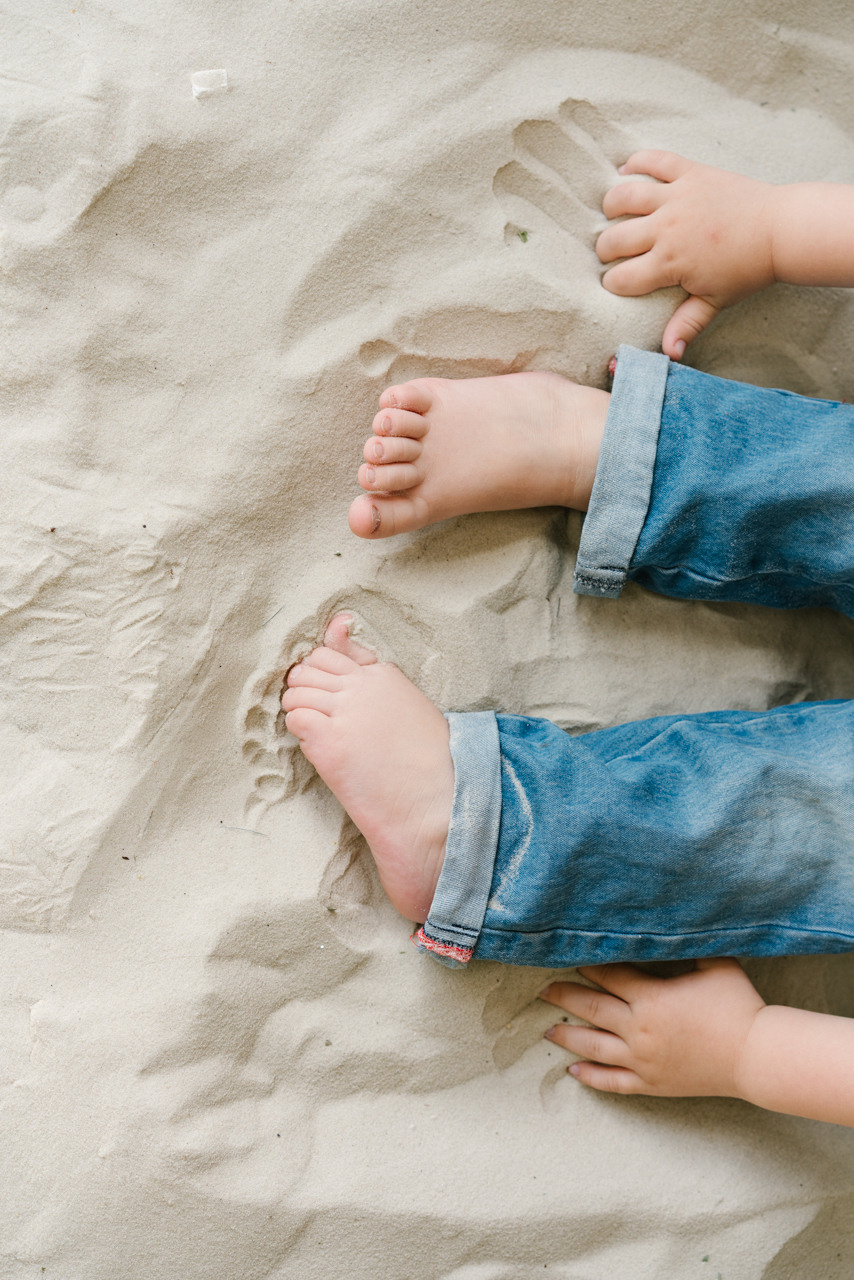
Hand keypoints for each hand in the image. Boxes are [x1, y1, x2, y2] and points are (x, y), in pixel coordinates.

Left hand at [541, 958, 764, 1098]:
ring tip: (548, 1029)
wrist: (756, 1057)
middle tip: (541, 990)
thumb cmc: (738, 1005)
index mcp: (651, 997)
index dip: (588, 965)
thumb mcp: (715, 964)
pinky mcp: (651, 1084)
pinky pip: (613, 1082)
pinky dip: (590, 1078)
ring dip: (568, 1036)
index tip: (569, 957)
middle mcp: (639, 1029)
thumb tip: (670, 923)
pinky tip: (573, 1072)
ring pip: (593, 1047)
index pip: (609, 976)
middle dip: (563, 997)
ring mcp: (642, 1060)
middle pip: (591, 1009)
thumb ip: (687, 946)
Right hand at [597, 151, 777, 358]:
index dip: (613, 284)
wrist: (779, 230)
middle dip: (606, 250)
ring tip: (613, 213)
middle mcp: (666, 229)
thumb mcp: (714, 301)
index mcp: (669, 263)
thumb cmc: (747, 269)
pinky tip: (626, 169)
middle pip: (613, 239)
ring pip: (623, 196)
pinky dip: (636, 162)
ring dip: (611, 206)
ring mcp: (676, 198)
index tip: (618, 283)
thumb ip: (687, 324)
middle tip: (613, 252)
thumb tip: (668, 353)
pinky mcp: (690, 173)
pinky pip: (654, 160)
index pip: (621, 278)